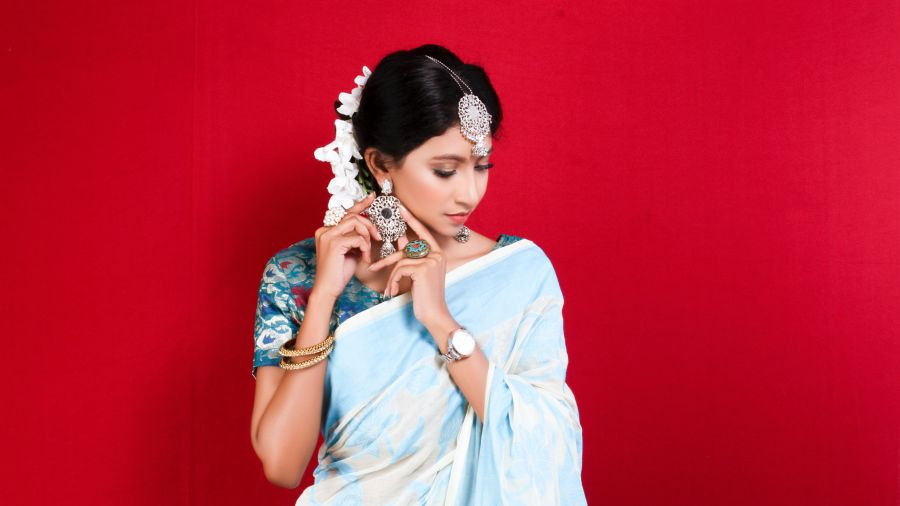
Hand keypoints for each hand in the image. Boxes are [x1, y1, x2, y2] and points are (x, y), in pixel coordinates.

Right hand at [311, 193, 381, 300]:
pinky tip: (364, 259)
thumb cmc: (339, 273)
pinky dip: (365, 248)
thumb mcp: (349, 252)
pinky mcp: (334, 243)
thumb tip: (368, 231)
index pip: (346, 213)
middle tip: (378, 237)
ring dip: (367, 236)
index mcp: (326, 230)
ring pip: (356, 223)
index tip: (372, 197)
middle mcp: (325, 230)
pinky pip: (358, 238)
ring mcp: (328, 235)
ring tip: (368, 250)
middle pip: (353, 216)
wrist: (328, 289)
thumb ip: (355, 239)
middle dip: (370, 225)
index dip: (360, 204)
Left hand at [367, 204, 450, 326]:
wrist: (434, 314)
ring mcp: (432, 260)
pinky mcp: (424, 268)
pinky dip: (393, 281)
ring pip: (401, 261)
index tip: (400, 208)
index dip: (411, 220)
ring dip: (391, 277)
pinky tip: (393, 292)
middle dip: (387, 260)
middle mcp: (437, 254)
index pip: (423, 232)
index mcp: (438, 253)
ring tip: (389, 290)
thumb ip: (412, 257)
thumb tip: (401, 239)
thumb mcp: (418, 274)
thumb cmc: (425, 296)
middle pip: (406, 250)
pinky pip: (400, 269)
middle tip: (372, 266)